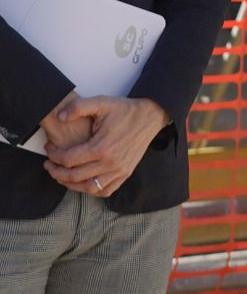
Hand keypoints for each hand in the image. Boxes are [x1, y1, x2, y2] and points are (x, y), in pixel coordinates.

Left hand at [43, 95, 168, 196]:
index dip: (53, 155)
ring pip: (88, 188)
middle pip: (74, 176)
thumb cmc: (125, 110)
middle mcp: (110, 163)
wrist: (150, 116)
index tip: (49, 148)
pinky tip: (83, 181)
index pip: (68, 160)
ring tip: (62, 175)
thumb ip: (78, 107)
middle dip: (56, 172)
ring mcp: (120, 170)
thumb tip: (60, 117)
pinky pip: (105, 191)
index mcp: (101, 147)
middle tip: (49, 164)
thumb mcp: (101, 102)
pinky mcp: (126, 173)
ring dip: (71, 184)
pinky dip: (91, 190)